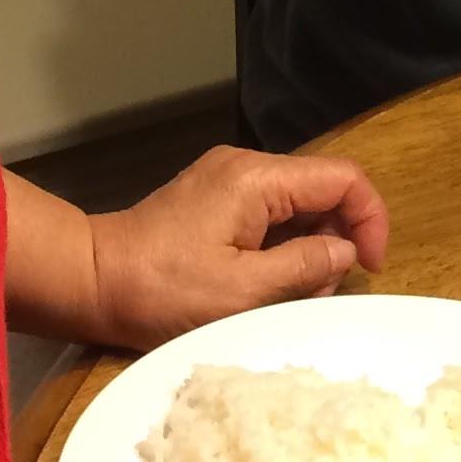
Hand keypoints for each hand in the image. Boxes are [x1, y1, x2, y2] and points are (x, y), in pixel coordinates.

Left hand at [83, 147, 393, 349]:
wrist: (90, 281)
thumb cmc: (162, 290)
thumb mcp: (241, 292)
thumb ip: (302, 267)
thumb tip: (345, 253)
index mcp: (257, 180)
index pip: (342, 179)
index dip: (369, 220)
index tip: (369, 268)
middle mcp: (246, 167)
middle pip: (321, 190)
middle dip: (335, 240)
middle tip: (317, 293)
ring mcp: (227, 181)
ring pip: (296, 205)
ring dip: (308, 248)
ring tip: (289, 294)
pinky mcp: (213, 200)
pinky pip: (268, 215)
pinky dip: (281, 246)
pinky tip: (266, 283)